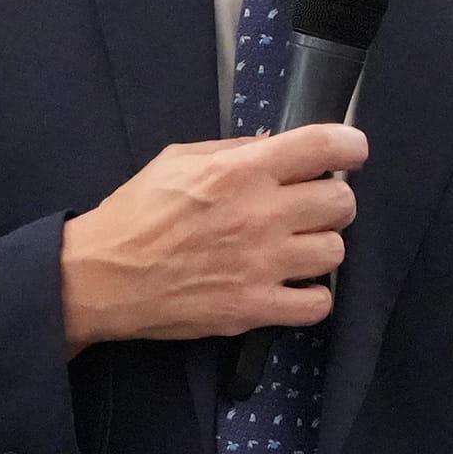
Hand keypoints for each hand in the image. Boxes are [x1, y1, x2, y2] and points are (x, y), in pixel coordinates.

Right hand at [59, 125, 365, 352]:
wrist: (101, 277)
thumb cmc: (135, 214)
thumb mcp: (178, 160)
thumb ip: (233, 149)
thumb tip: (276, 145)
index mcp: (241, 170)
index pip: (324, 145)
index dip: (349, 145)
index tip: (351, 151)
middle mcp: (260, 215)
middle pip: (342, 201)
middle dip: (330, 199)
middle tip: (308, 206)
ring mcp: (261, 265)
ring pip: (336, 251)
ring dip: (320, 246)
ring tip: (296, 248)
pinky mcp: (254, 308)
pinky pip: (318, 305)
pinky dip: (312, 296)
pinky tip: (293, 285)